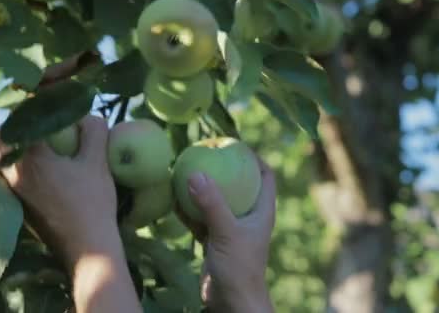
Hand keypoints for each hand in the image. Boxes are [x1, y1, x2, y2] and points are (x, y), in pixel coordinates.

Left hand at [0, 115, 116, 263]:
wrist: (87, 247)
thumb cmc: (92, 202)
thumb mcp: (98, 163)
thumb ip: (94, 132)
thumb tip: (90, 116)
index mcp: (31, 158)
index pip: (22, 120)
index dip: (34, 106)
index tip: (50, 101)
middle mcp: (14, 173)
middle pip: (2, 140)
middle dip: (18, 126)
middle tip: (41, 121)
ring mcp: (13, 191)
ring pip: (3, 159)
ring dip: (17, 146)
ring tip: (42, 142)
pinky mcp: (18, 205)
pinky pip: (10, 175)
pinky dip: (20, 164)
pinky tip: (43, 167)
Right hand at [180, 158, 275, 312]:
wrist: (231, 302)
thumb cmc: (239, 268)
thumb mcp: (226, 232)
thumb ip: (212, 204)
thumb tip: (195, 173)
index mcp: (261, 210)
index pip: (265, 174)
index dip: (254, 156)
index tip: (234, 142)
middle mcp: (247, 216)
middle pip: (239, 183)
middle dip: (223, 167)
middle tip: (204, 152)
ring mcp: (230, 228)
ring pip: (217, 200)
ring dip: (203, 187)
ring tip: (184, 170)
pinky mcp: (214, 240)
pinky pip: (200, 218)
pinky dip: (189, 208)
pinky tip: (173, 198)